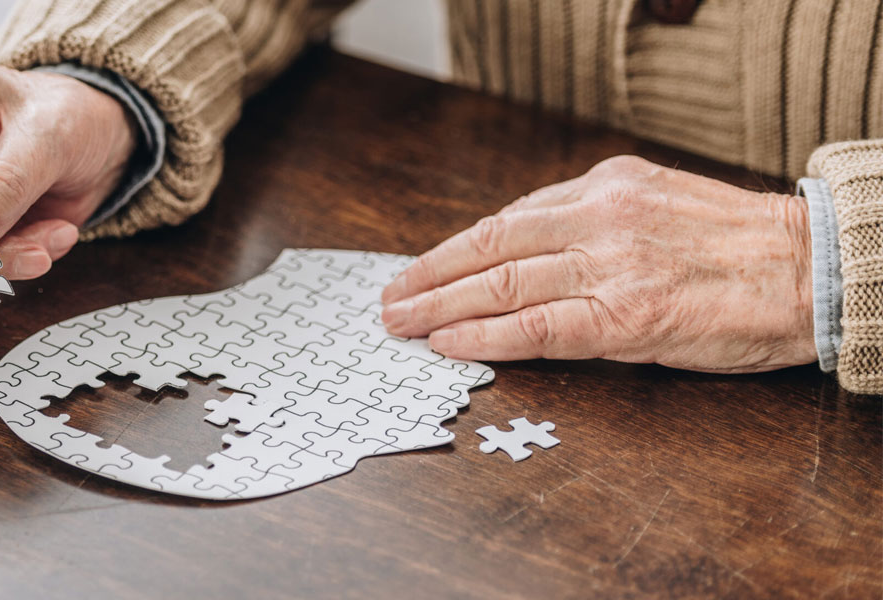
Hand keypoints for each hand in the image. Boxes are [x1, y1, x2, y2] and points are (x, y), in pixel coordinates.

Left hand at [380, 156, 816, 372]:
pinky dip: (484, 337)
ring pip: (501, 285)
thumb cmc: (737, 245)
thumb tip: (525, 250)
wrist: (811, 269)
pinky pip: (537, 328)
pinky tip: (449, 344)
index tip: (419, 268)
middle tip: (390, 300)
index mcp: (605, 186)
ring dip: (440, 307)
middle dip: (429, 276)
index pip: (506, 219)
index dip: (453, 249)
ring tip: (402, 324)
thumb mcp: (657, 203)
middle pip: (489, 248)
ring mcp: (610, 267)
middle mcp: (599, 218)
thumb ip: (593, 220)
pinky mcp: (626, 317)